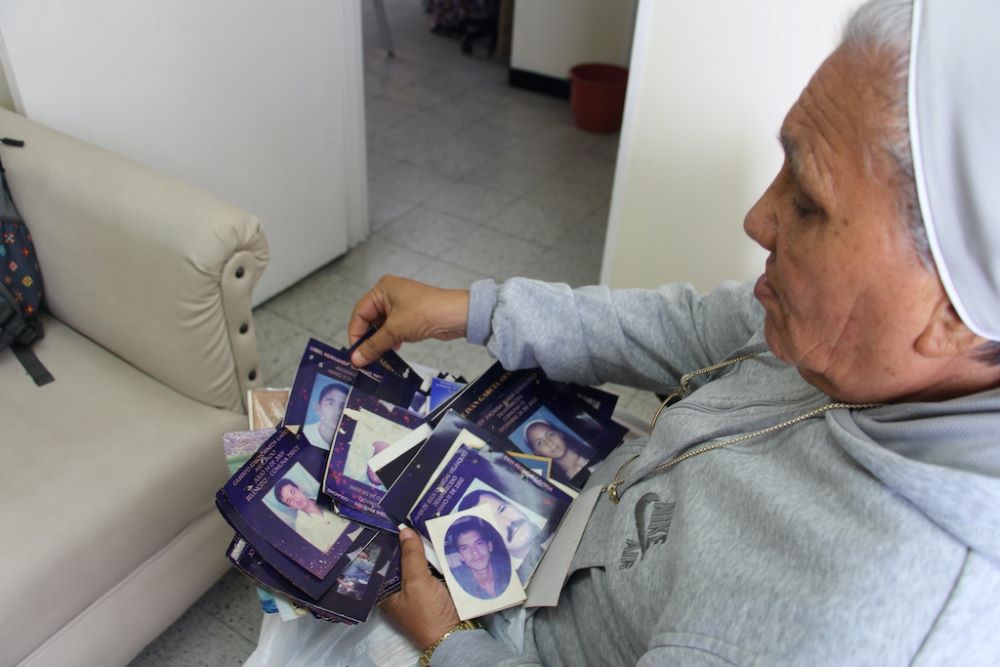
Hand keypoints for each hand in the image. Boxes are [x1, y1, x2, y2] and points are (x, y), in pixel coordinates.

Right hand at [348, 275, 469, 366]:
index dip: (356, 333)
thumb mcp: (395, 330)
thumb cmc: (426, 313)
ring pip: (382, 327)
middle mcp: (390, 295)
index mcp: (382, 289)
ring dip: (380, 342)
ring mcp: (401, 305)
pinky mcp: (410, 316)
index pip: (360, 312)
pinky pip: (394, 330)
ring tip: (377, 358)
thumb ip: (374, 345)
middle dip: (368, 339)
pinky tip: (392, 351)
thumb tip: (356, 359)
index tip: (355, 353)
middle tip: (364, 358)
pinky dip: (391, 340)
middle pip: (370, 320)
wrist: (456, 315)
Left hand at [380, 528, 460, 649]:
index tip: (391, 522)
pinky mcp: (435, 589)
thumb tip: (404, 529)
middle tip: (410, 517)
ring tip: (424, 521)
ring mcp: (418, 590)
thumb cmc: (427, 613)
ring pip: (418, 563)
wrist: (455, 635)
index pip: (382, 563)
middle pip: (401, 561)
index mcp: (386, 593)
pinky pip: (432, 568)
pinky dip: (435, 556)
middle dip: (407, 543)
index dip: (388, 544)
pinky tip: (439, 539)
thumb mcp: (416, 583)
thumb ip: (411, 556)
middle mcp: (399, 591)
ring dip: (423, 548)